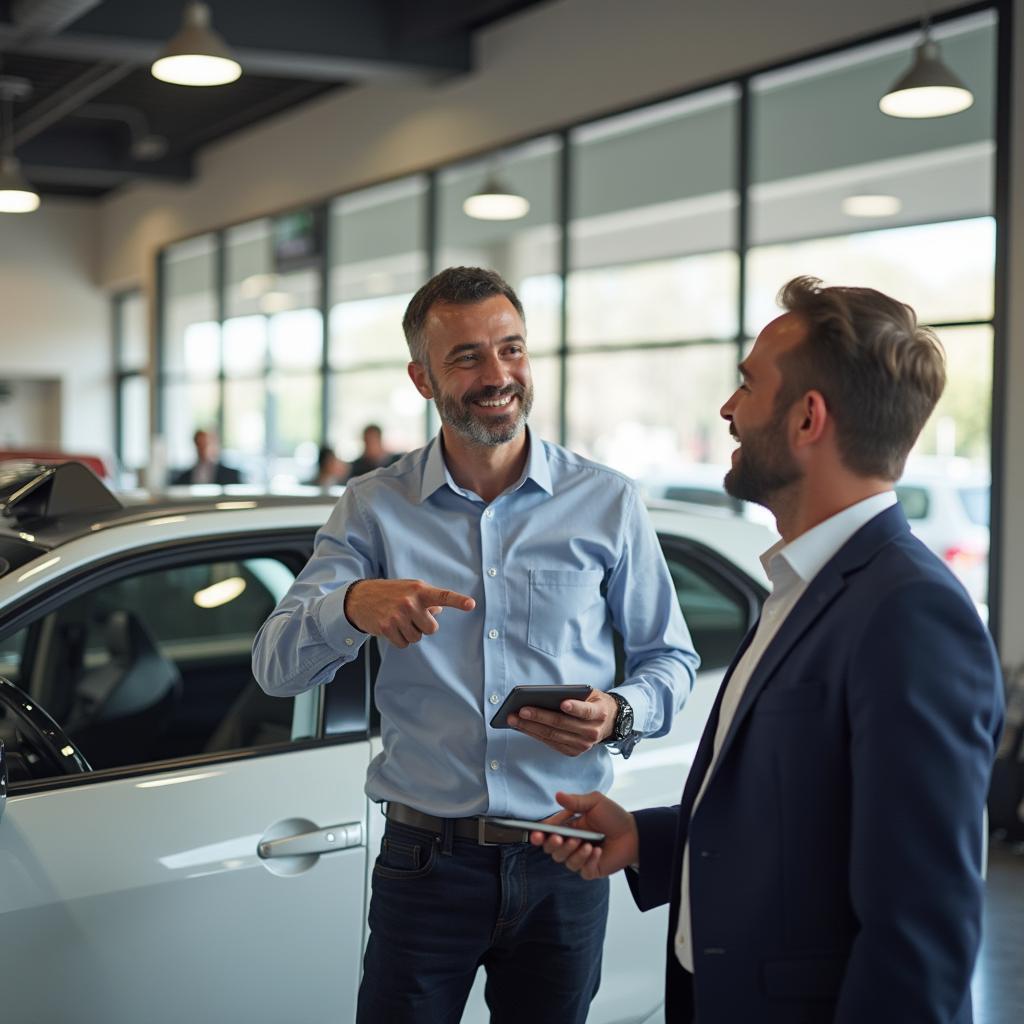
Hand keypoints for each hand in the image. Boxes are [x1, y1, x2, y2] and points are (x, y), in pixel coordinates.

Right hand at [344, 579, 474, 647]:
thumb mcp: (411, 589)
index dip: (458, 601)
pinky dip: (399, 639)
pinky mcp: (387, 627)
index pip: (443, 596)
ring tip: (398, 620)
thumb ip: (428, 599)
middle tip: (411, 617)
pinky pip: (404, 644)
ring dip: (410, 633)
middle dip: (423, 627)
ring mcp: (398, 615)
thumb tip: (438, 611)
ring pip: (417, 638)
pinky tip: (391, 627)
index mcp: (420, 590)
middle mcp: (410, 602)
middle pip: (431, 629)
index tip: (471, 604)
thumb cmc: (391, 593)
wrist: (361, 597)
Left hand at [508, 688, 617, 755]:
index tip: (562, 702)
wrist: (607, 722)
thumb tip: (545, 696)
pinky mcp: (573, 752)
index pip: (586, 711)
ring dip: (530, 727)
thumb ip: (574, 694)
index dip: (575, 708)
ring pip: (552, 735)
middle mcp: (592, 732)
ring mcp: (583, 745)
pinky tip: (521, 727)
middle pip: (562, 724)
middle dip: (539, 717)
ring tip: (513, 719)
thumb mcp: (590, 693)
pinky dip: (534, 734)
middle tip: (520, 710)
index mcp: (599, 714)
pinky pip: (550, 742)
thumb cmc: (593, 702)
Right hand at [530, 791, 638, 879]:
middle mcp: (571, 843)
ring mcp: (580, 857)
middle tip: (561, 838)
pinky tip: (598, 852)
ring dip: (574, 852)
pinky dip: (588, 861)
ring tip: (587, 844)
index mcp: (568, 827)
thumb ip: (576, 801)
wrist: (634, 833)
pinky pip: (582, 870)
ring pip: (565, 861)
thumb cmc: (613, 816)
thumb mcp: (595, 802)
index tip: (536, 834)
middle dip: (554, 844)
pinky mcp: (591, 869)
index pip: (547, 833)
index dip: (539, 835)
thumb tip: (558, 795)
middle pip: (552, 849)